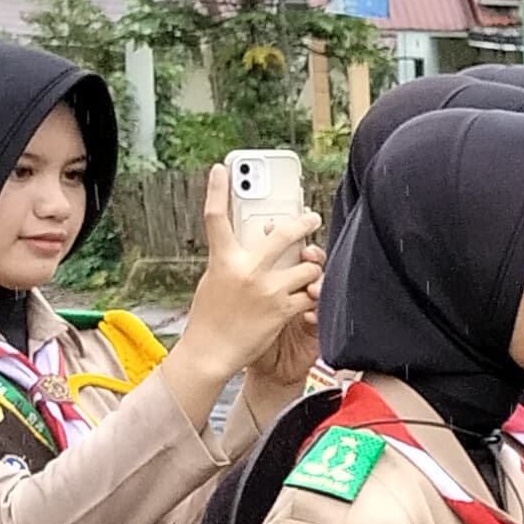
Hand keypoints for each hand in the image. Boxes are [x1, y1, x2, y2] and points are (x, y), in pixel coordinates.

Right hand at [173, 160, 323, 388]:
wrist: (210, 353)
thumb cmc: (209, 319)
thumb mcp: (213, 281)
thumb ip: (231, 261)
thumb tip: (249, 246)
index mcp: (222, 260)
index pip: (215, 218)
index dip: (216, 190)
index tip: (221, 170)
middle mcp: (245, 270)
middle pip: (283, 234)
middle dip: (303, 223)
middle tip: (311, 218)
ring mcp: (266, 289)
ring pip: (307, 266)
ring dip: (312, 271)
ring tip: (309, 275)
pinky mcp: (283, 310)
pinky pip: (311, 294)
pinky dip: (314, 297)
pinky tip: (310, 300)